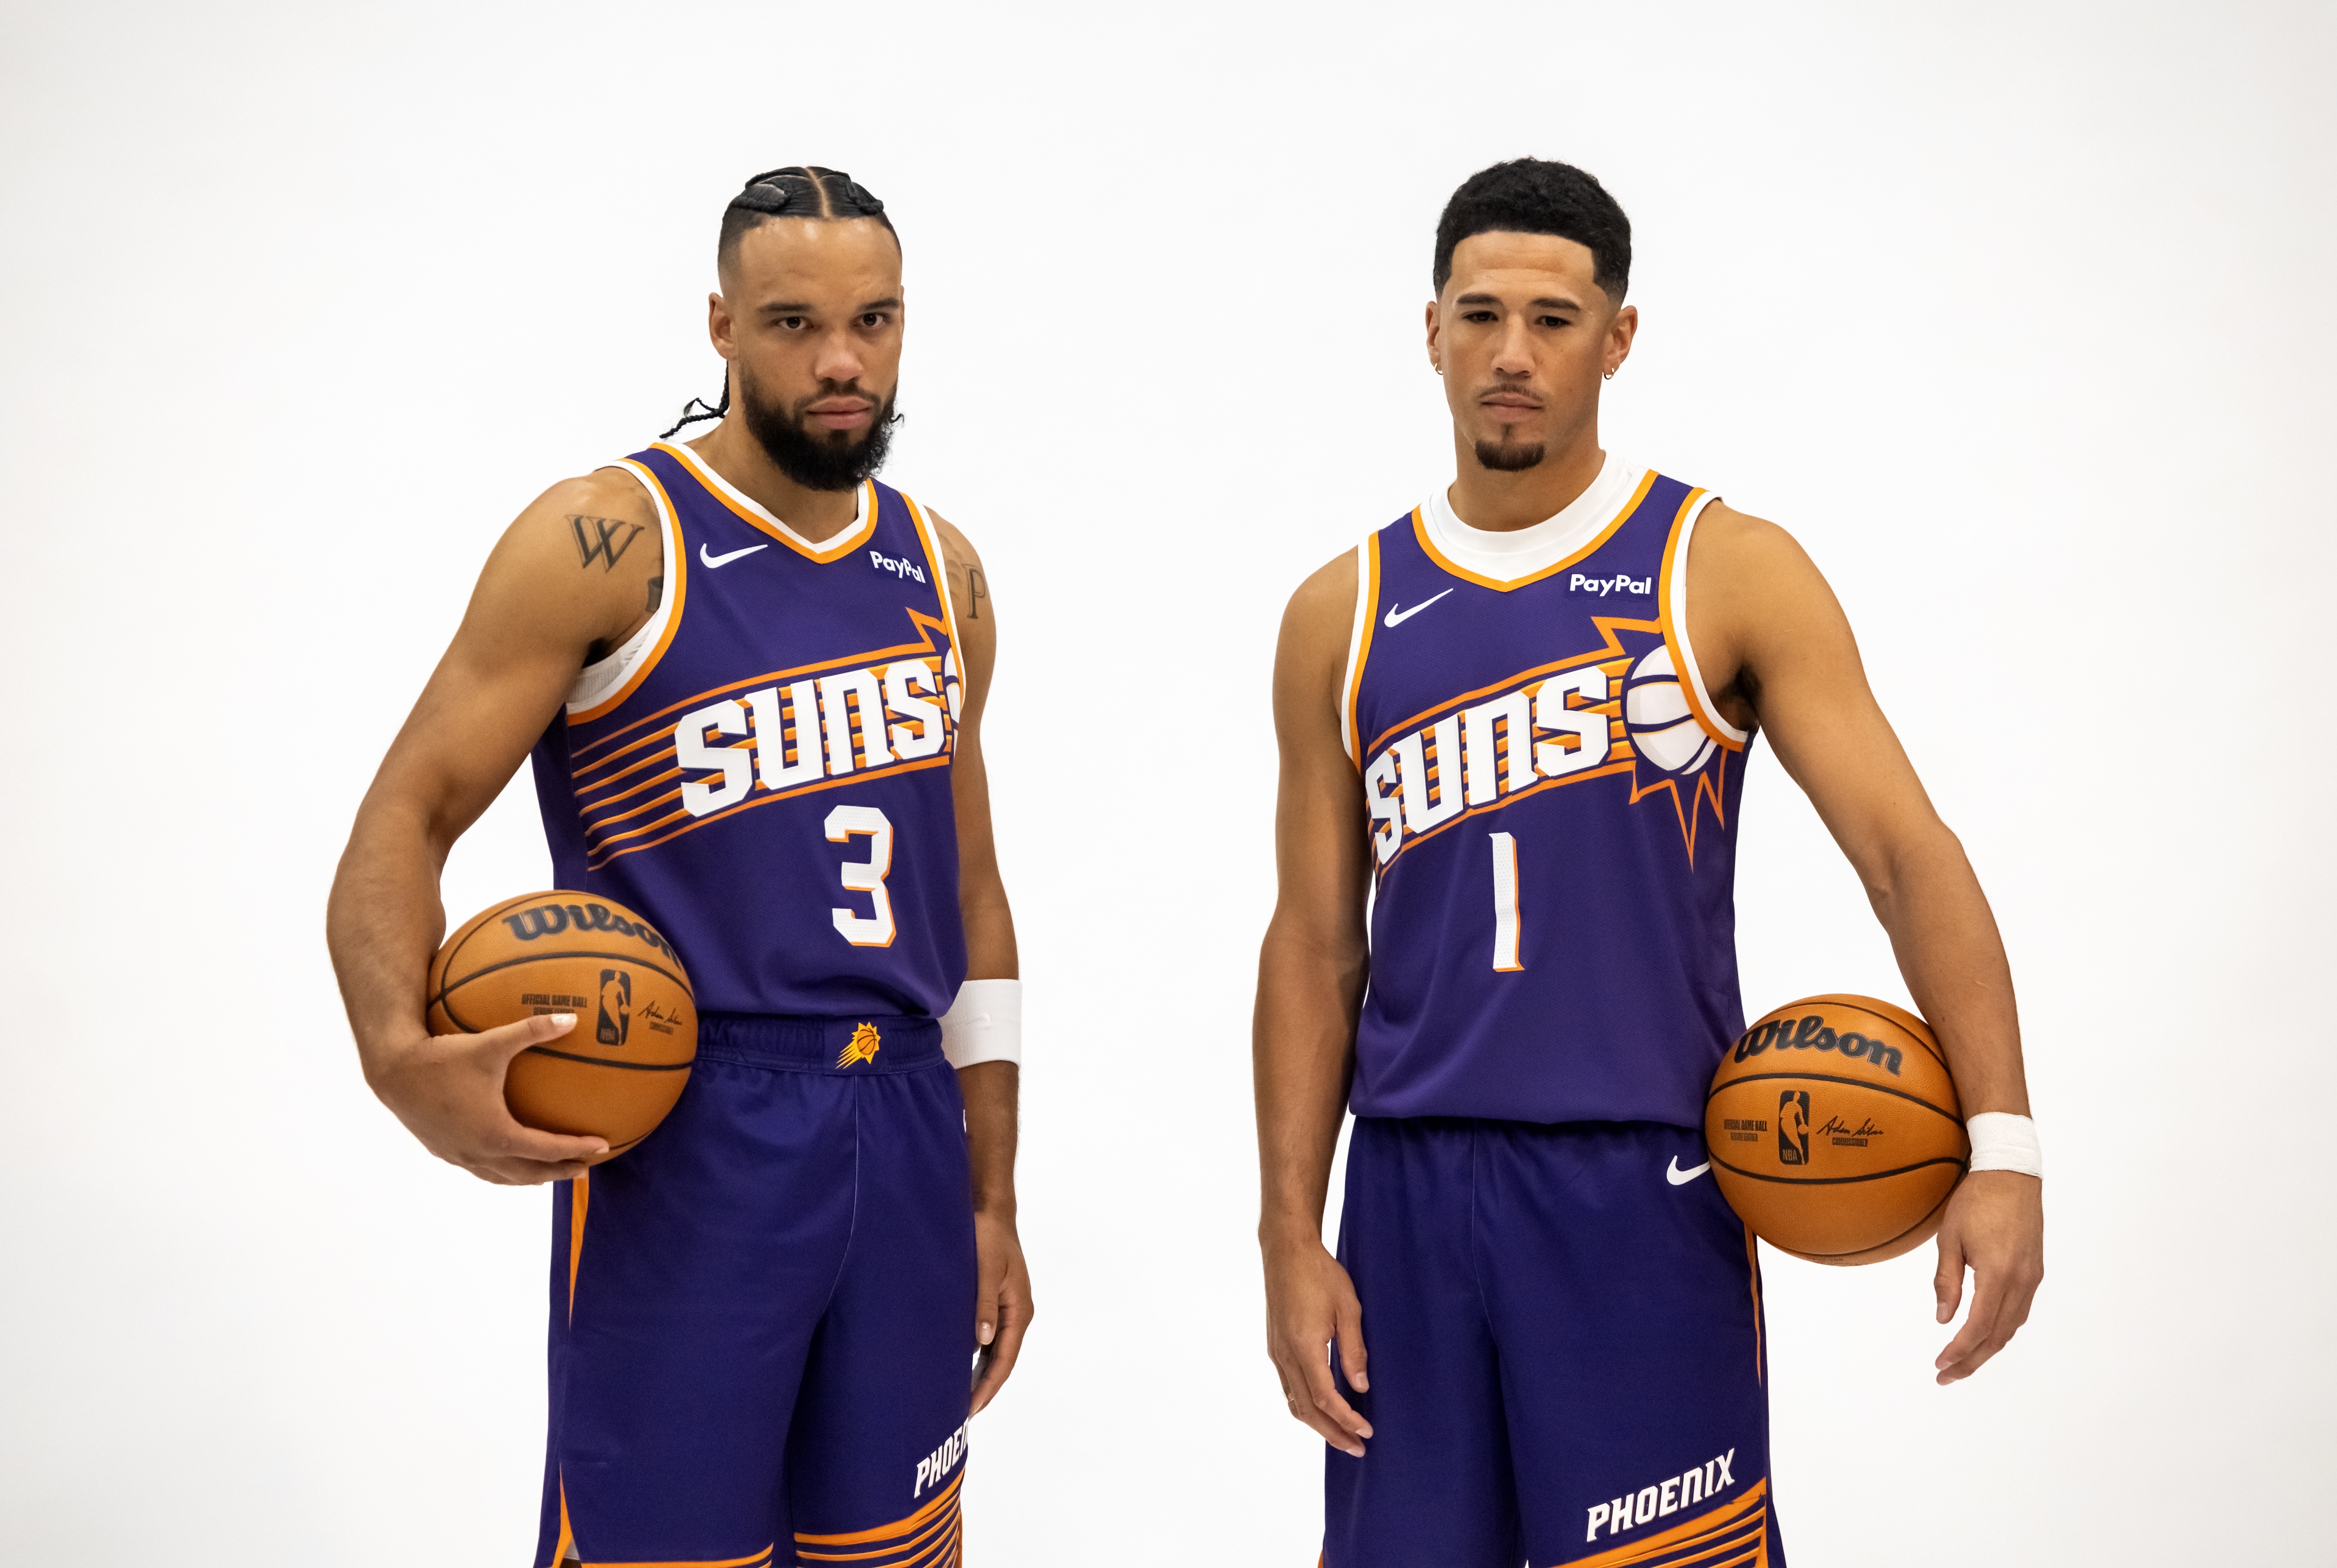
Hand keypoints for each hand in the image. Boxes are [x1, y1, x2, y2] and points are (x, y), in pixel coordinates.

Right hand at [363, 1013, 609, 1184]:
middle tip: (585, 1168)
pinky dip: (502, 1172)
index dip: (577, 1149)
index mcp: (497, 1134)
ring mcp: (460, 1155)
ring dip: (530, 1177)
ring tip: (551, 1172)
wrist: (394, 1072)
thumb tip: (572, 1018)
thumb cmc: (444, 1057)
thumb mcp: (492, 1043)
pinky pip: (481, 1170)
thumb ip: (534, 1030)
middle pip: (529, 1173)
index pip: (547, 1150)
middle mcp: (479, 1152)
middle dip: (559, 1172)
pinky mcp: (443, 1151)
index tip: (602, 1147)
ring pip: (503, 1177)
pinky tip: (507, 1160)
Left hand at [970, 1210, 1031, 1414]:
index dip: (988, 1387)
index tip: (971, 1409)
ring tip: (958, 1400)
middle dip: (984, 1389)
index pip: (1004, 1360)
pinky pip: (987, 1338)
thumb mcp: (985, 1269)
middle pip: (1001, 1362)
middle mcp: (1016, 1314)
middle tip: (962, 1416)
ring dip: (979, 1376)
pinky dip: (976, 1358)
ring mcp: (1007, 1310)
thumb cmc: (988, 1237)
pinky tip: (959, 1368)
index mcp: (1019, 1310)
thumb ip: (983, 1305)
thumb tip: (982, 1342)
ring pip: (994, 1353)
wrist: (990, 1211)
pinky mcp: (995, 1303)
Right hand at [1262, 1236, 1372, 1456]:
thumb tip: (1361, 1387)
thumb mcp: (1348, 1308)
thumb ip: (1354, 1350)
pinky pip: (1288, 1387)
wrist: (1286, 1250)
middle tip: (1357, 1447)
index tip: (1366, 1431)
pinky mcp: (1275, 1346)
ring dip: (1317, 1424)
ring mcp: (1277, 1352)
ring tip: (1341, 1435)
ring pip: (1294, 1402)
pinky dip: (1305, 1405)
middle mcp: (1285, 1355)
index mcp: (1304, 1346)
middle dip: (1332, 1432)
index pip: (1324, 1398)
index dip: (1346, 1419)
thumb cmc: (1320, 1273)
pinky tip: (1322, 1407)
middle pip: (1306, 1409)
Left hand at [1932, 1170, 2043, 1383]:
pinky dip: (2001, 1329)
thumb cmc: (1975, 1201)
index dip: (1959, 1350)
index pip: (1978, 1326)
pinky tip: (1985, 1334)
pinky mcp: (2035, 1270)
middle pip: (1997, 1335)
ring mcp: (2031, 1277)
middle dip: (1972, 1360)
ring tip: (1963, 1362)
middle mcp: (2020, 1281)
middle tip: (1947, 1376)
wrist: (2010, 1173)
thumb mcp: (1950, 1240)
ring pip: (2011, 1326)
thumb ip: (1947, 1282)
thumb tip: (1942, 1318)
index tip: (1940, 1364)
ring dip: (1987, 1348)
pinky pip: (2019, 1311)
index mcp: (1997, 1273)